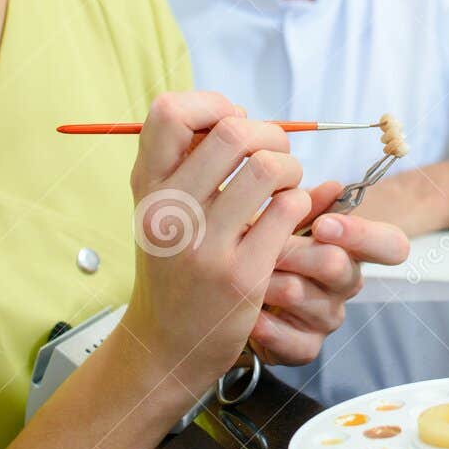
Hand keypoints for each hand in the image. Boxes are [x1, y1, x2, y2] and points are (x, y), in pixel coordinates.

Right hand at [122, 92, 310, 394]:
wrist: (167, 344)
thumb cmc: (174, 265)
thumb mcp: (162, 208)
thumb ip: (187, 161)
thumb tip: (238, 113)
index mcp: (147, 186)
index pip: (169, 111)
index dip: (211, 104)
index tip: (231, 125)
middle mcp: (169, 212)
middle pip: (232, 132)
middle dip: (269, 134)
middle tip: (275, 155)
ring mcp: (204, 246)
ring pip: (268, 168)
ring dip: (290, 169)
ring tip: (286, 187)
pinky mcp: (241, 276)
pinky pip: (287, 211)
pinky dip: (300, 204)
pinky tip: (291, 216)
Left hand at [249, 181, 410, 365]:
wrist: (231, 296)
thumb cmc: (265, 250)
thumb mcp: (281, 221)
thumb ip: (305, 204)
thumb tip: (335, 187)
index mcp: (352, 248)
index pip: (390, 245)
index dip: (362, 234)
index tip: (324, 225)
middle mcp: (346, 283)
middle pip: (338, 266)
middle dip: (295, 252)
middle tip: (263, 245)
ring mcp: (328, 318)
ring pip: (305, 297)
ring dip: (270, 283)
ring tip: (242, 274)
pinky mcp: (306, 347)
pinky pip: (291, 340)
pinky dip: (264, 325)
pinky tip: (247, 315)